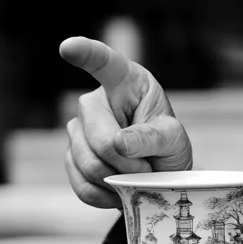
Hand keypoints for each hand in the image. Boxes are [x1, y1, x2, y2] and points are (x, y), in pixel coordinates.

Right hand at [59, 36, 192, 208]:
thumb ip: (151, 138)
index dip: (86, 53)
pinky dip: (105, 195)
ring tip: (138, 177)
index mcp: (126, 82)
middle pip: (98, 136)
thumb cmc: (169, 146)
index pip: (104, 62)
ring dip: (118, 180)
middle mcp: (95, 102)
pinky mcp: (71, 158)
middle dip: (126, 161)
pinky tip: (119, 190)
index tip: (68, 47)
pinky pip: (82, 185)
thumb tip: (118, 143)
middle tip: (148, 167)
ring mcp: (78, 130)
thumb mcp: (174, 139)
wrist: (159, 176)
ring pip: (87, 163)